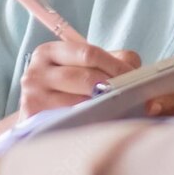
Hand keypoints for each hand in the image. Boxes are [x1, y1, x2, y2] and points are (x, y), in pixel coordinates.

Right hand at [19, 41, 140, 118]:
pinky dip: (89, 121)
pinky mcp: (34, 120)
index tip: (135, 78)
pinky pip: (70, 121)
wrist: (42, 117)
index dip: (116, 66)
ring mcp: (32, 97)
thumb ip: (116, 61)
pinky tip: (102, 122)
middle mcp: (35, 72)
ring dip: (105, 106)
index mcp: (49, 52)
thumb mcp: (88, 67)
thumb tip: (141, 74)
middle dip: (113, 87)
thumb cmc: (70, 89)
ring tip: (122, 109)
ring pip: (79, 102)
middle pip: (85, 78)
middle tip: (133, 96)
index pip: (89, 53)